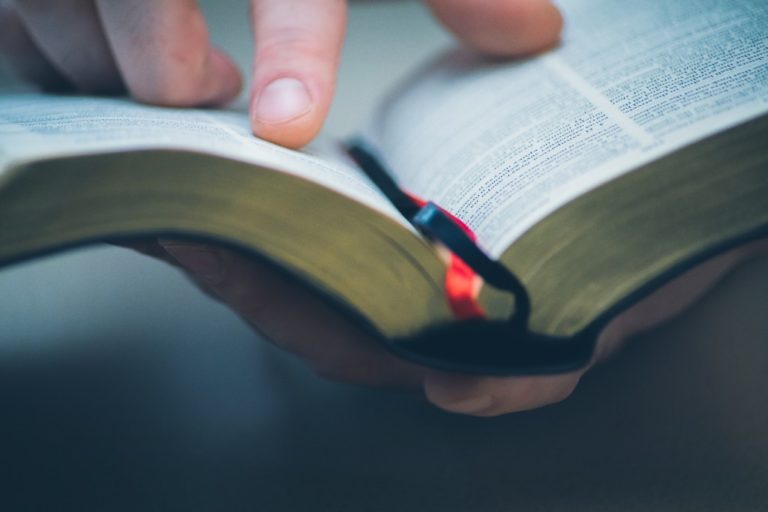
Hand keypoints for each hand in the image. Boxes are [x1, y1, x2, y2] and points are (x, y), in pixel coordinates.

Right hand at [0, 0, 562, 147]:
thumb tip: (535, 36)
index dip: (293, 49)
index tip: (290, 121)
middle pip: (156, 67)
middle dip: (193, 97)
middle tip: (221, 88)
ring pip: (82, 69)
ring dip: (133, 88)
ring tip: (173, 63)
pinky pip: (26, 58)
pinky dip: (66, 69)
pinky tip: (102, 48)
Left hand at [130, 238, 765, 416]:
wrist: (683, 177)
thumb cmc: (655, 247)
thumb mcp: (619, 315)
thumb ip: (540, 374)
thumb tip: (456, 395)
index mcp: (451, 333)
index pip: (339, 333)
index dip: (270, 299)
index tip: (211, 248)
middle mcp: (424, 296)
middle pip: (309, 291)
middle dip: (236, 252)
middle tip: (171, 202)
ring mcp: (418, 246)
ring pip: (319, 249)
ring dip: (255, 217)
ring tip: (194, 175)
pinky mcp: (423, 195)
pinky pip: (345, 200)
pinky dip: (295, 185)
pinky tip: (257, 158)